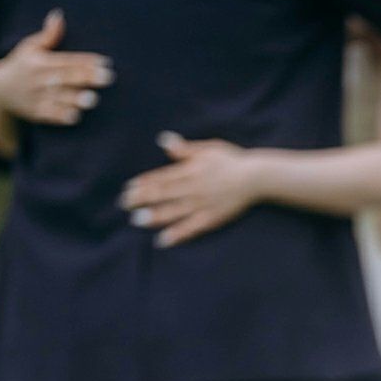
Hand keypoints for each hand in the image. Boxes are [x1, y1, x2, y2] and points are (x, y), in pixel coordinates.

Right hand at [0, 11, 112, 126]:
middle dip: (87, 78)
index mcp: (40, 61)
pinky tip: (75, 116)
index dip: (86, 61)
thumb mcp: (29, 47)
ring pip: (58, 97)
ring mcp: (36, 96)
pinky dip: (60, 116)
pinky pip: (48, 115)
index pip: (67, 60)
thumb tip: (58, 14)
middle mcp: (38, 78)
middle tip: (108, 78)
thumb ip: (48, 35)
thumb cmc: (20, 65)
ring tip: (93, 99)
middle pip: (66, 77)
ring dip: (75, 98)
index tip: (105, 62)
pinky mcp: (34, 113)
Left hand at [120, 134, 262, 246]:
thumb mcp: (208, 148)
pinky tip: (162, 240)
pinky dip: (177, 234)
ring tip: (137, 220)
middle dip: (142, 199)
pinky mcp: (211, 219)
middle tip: (124, 204)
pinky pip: (191, 228)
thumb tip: (163, 140)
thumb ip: (184, 149)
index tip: (127, 188)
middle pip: (164, 193)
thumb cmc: (232, 160)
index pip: (162, 177)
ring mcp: (202, 204)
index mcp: (190, 170)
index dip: (144, 183)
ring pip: (174, 211)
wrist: (256, 177)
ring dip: (155, 215)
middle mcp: (193, 187)